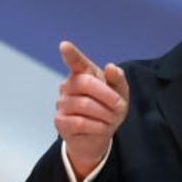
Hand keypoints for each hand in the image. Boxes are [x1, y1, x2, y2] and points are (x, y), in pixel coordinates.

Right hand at [55, 41, 128, 179]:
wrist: (99, 136)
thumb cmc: (108, 109)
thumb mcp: (120, 94)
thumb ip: (118, 79)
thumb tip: (110, 67)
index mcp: (83, 73)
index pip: (75, 61)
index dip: (71, 54)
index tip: (64, 46)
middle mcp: (69, 85)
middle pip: (86, 83)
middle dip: (108, 96)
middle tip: (120, 107)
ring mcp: (62, 103)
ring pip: (85, 104)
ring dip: (105, 114)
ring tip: (111, 119)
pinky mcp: (60, 121)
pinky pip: (80, 122)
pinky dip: (97, 126)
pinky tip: (101, 127)